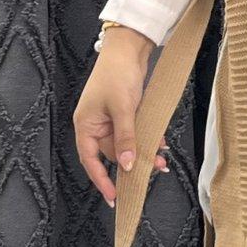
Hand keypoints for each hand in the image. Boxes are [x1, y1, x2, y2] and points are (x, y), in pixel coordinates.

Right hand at [73, 47, 168, 209]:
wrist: (127, 49)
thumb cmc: (117, 75)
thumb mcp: (122, 108)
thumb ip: (125, 137)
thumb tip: (128, 165)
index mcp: (85, 125)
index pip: (90, 160)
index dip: (101, 179)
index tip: (113, 196)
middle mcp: (95, 126)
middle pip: (111, 154)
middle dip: (131, 164)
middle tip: (151, 173)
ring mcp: (109, 120)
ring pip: (126, 145)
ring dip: (142, 152)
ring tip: (161, 161)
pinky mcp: (123, 115)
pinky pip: (133, 134)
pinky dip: (145, 139)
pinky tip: (160, 144)